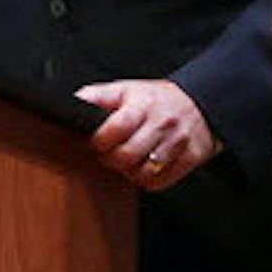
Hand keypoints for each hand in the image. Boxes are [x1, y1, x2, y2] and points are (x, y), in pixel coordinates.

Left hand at [76, 78, 218, 190]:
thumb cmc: (155, 99)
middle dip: (110, 159)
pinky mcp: (191, 158)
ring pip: (143, 172)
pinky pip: (159, 182)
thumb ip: (97, 96)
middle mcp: (162, 123)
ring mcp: (178, 142)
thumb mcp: (125, 89)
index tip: (95, 142)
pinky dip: (145, 180)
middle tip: (107, 154)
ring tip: (125, 161)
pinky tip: (141, 169)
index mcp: (143, 104)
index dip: (100, 140)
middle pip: (127, 155)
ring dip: (128, 171)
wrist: (199, 103)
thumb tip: (73, 101)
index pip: (117, 128)